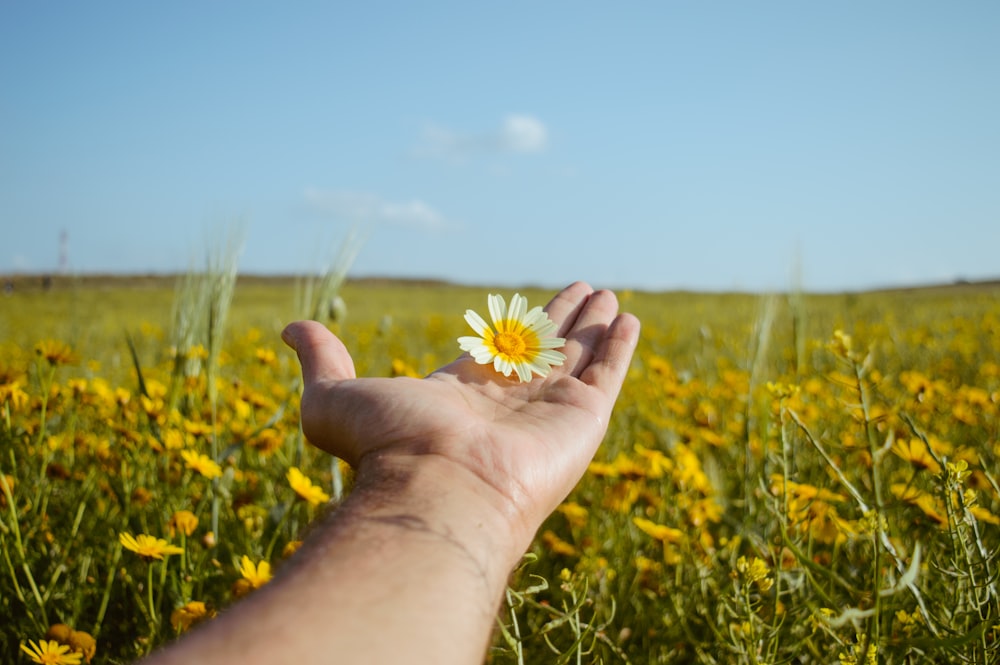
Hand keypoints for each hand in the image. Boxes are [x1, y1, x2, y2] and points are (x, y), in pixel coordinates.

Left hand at [281, 281, 639, 554]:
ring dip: (593, 326)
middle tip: (581, 290)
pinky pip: (608, 373)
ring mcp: (548, 410)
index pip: (495, 351)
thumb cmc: (387, 448)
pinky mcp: (583, 418)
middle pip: (542, 349)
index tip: (525, 303)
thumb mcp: (335, 397)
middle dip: (560, 320)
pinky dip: (620, 346)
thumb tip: (291, 326)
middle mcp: (509, 402)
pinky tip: (627, 317)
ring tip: (608, 295)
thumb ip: (321, 359)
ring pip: (578, 356)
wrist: (440, 490)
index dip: (513, 325)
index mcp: (461, 393)